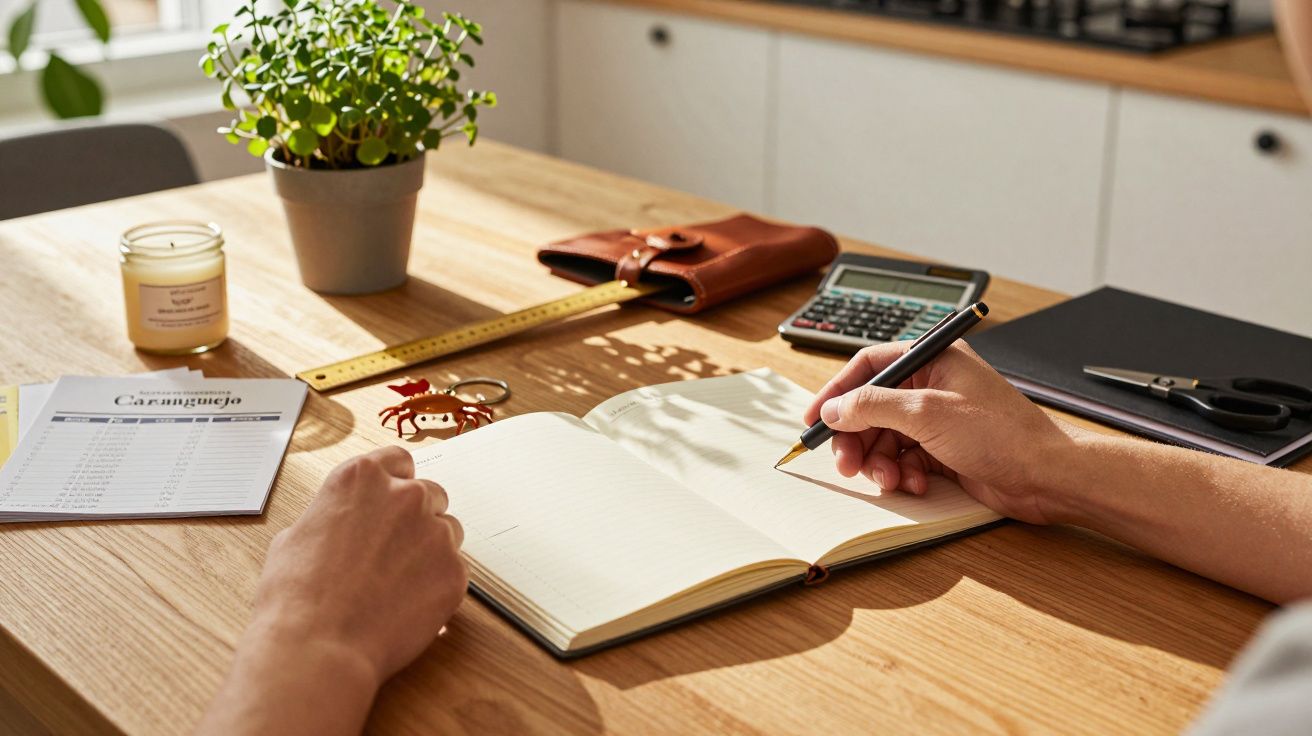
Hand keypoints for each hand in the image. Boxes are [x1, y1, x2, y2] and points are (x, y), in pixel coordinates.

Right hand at [252, 445, 466, 683]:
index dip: (396, 483)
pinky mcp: (454, 571)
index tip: (393, 500)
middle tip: (393, 552)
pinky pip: (454, 570)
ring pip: (448, 531)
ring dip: (430, 550)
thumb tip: (342, 520)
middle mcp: (405, 496)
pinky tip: (406, 605)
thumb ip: (334, 514)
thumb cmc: (296, 596)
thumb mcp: (296, 535)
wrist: (317, 646)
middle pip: (429, 494)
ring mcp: (435, 532)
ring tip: (396, 583)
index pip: (398, 461)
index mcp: (362, 478)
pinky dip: (437, 585)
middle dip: (416, 518)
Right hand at [804, 341, 1080, 523]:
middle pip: (871, 408)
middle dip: (856, 438)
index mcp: (933, 358)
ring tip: (890, 479)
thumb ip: (872, 406)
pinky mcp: (943, 450)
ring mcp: (938, 419)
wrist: (1047, 477)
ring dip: (880, 462)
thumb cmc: (1003, 435)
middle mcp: (933, 385)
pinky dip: (902, 474)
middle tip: (847, 464)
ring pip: (884, 438)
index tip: (814, 419)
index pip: (869, 365)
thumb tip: (834, 407)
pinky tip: (917, 483)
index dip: (837, 392)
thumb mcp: (927, 413)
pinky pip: (904, 459)